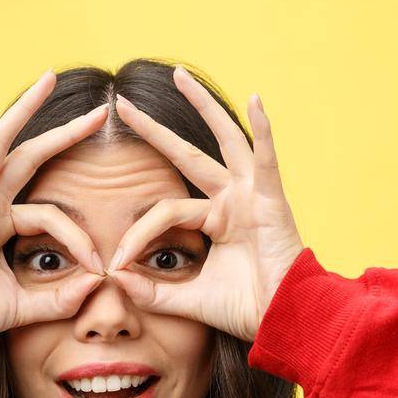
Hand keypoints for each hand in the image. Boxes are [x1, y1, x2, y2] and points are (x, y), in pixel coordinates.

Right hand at [0, 71, 109, 349]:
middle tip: (100, 112)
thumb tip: (100, 284)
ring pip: (2, 144)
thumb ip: (60, 297)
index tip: (100, 269)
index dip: (80, 240)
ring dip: (25, 110)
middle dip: (65, 133)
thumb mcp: (25, 306)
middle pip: (31, 157)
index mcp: (1, 224)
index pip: (53, 216)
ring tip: (49, 79)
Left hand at [105, 67, 306, 341]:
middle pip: (186, 155)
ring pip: (223, 141)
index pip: (163, 212)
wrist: (284, 322)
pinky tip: (257, 100)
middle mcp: (231, 200)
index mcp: (213, 221)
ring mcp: (251, 195)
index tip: (115, 264)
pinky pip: (266, 159)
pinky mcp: (272, 199)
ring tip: (179, 75)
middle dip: (154, 130)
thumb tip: (114, 277)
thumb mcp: (187, 299)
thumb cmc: (244, 310)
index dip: (136, 235)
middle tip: (122, 104)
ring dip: (203, 106)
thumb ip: (152, 290)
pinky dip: (264, 130)